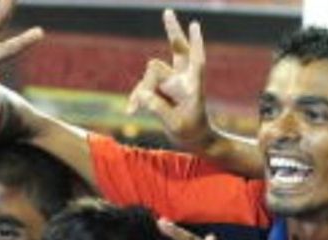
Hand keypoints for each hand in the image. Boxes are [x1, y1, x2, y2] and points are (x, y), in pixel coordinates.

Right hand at [126, 10, 212, 151]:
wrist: (191, 139)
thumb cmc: (190, 131)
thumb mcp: (175, 123)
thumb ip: (159, 108)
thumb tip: (142, 94)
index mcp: (194, 85)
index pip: (196, 61)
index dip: (195, 44)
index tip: (194, 25)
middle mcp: (183, 78)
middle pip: (177, 48)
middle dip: (173, 30)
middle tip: (167, 11)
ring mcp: (171, 81)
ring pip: (152, 72)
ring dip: (143, 88)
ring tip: (136, 109)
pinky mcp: (160, 88)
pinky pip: (143, 87)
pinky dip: (136, 97)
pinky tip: (131, 111)